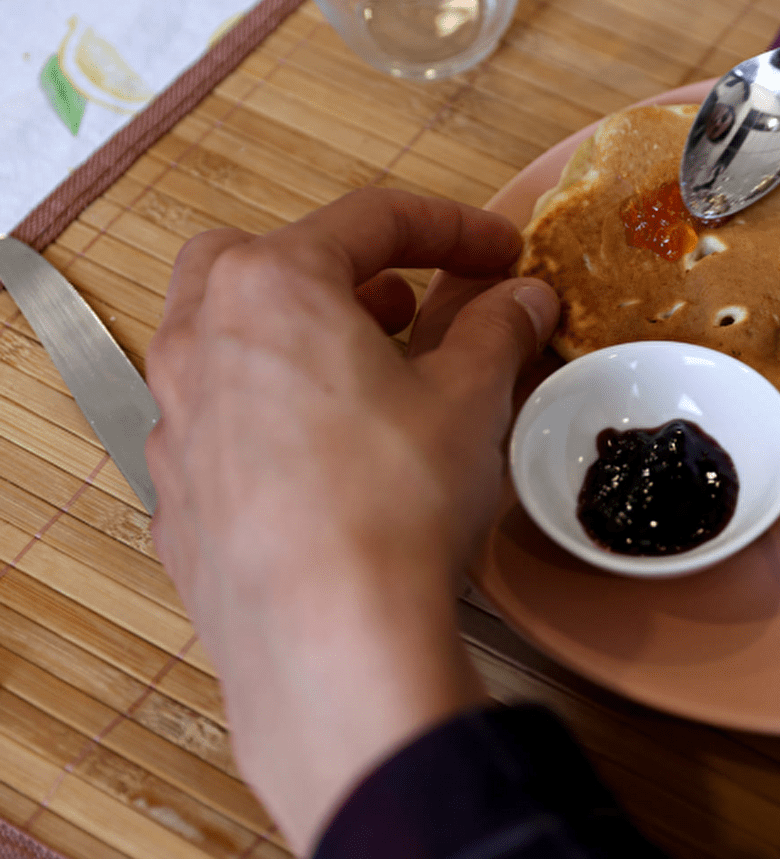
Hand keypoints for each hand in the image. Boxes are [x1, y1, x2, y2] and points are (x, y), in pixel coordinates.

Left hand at [144, 188, 558, 856]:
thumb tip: (522, 298)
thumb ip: (497, 329)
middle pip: (258, 260)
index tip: (500, 252)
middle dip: (335, 267)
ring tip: (370, 380)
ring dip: (296, 341)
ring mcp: (177, 422)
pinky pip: (219, 426)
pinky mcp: (179, 500)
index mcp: (273, 287)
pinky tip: (327, 461)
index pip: (370, 219)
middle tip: (403, 304)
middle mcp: (201, 341)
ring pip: (223, 343)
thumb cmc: (393, 501)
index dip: (452, 227)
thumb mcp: (472, 397)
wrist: (328, 639)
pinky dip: (269, 417)